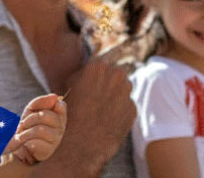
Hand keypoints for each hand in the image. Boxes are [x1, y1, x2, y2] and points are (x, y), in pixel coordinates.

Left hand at [5, 93, 66, 164]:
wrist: (20, 145)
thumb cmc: (27, 126)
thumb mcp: (31, 111)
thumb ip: (41, 102)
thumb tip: (54, 96)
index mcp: (58, 116)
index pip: (61, 106)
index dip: (49, 105)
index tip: (37, 110)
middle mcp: (60, 128)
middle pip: (46, 116)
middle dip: (31, 118)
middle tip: (24, 123)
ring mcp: (56, 140)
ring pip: (40, 130)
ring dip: (26, 131)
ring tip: (21, 134)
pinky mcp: (49, 150)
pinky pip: (36, 142)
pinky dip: (27, 140)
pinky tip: (26, 143)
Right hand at [53, 58, 134, 175]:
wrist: (82, 141)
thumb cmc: (71, 112)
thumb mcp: (71, 85)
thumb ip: (84, 74)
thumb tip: (90, 71)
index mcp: (98, 65)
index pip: (101, 61)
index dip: (95, 71)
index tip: (92, 79)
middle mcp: (116, 75)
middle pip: (115, 72)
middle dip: (108, 81)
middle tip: (97, 93)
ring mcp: (127, 92)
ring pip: (123, 88)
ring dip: (116, 93)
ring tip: (101, 106)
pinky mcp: (133, 108)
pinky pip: (126, 105)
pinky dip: (119, 109)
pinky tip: (107, 118)